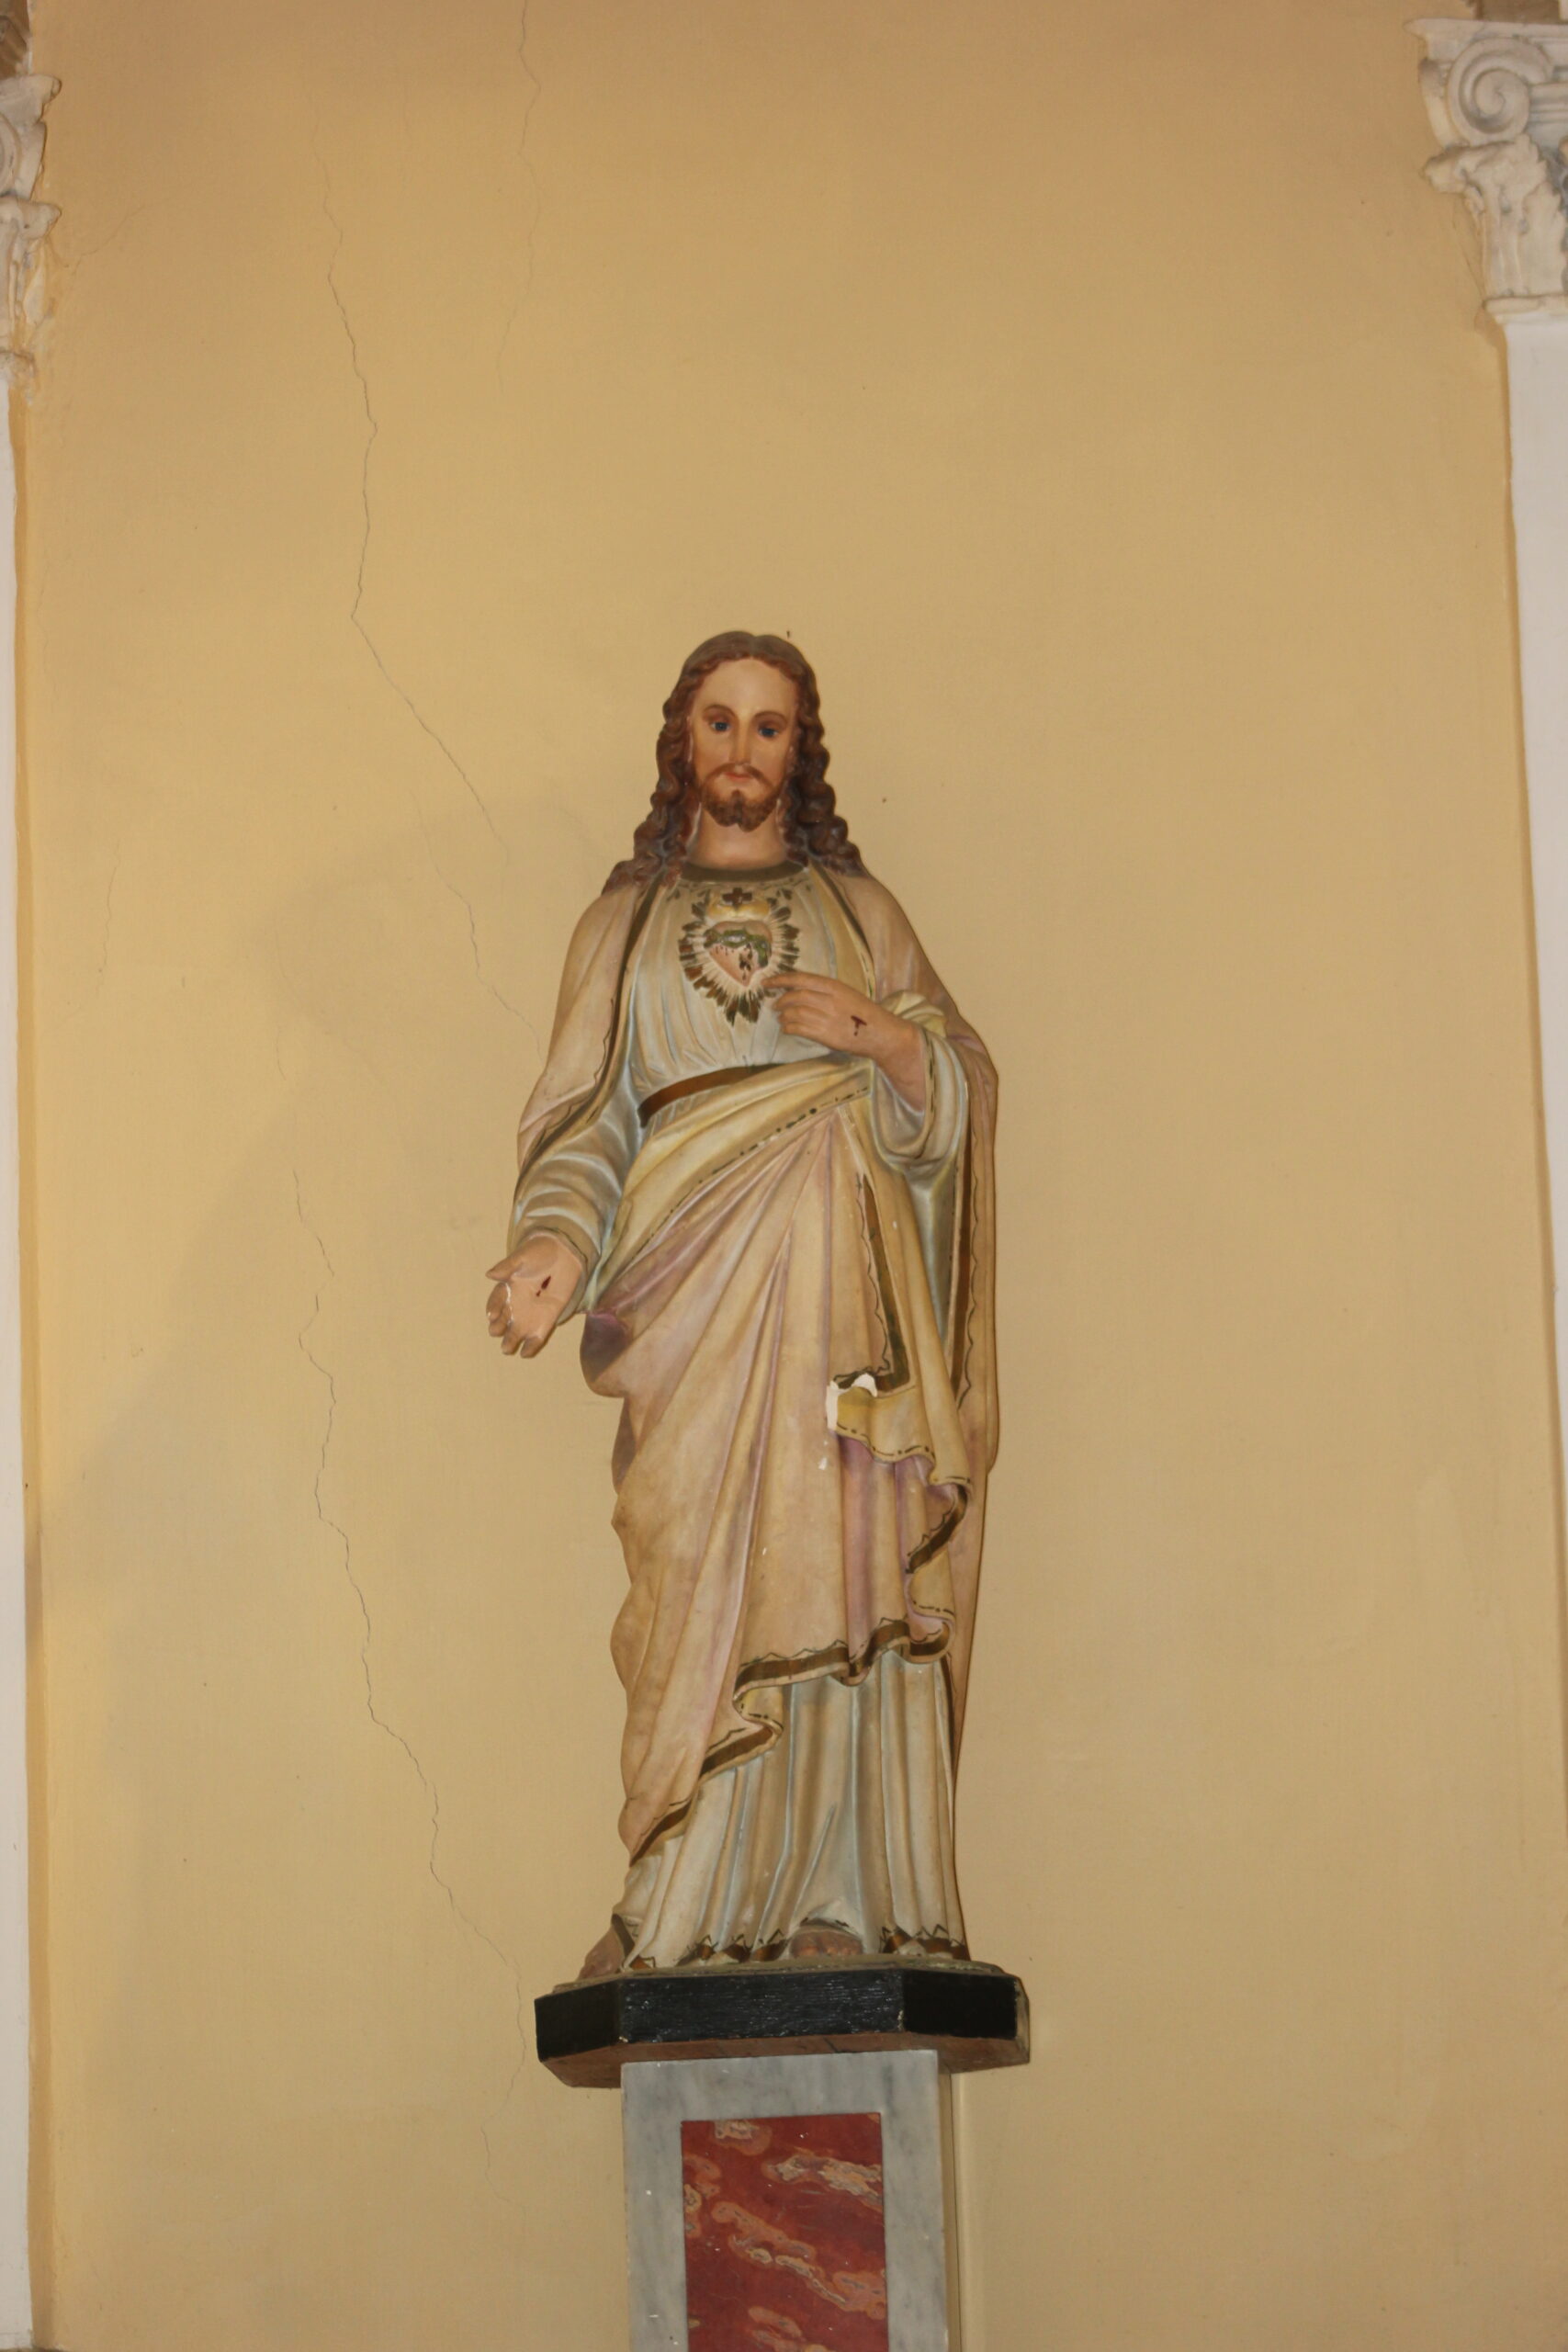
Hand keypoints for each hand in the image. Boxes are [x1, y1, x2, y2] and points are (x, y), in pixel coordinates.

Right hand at [485, 1231, 584, 1357]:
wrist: (564, 1254)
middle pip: (504, 1319)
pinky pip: (537, 1336)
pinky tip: (525, 1353)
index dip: (493, 1308)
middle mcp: (516, 1302)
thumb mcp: (522, 1257)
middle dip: (499, 1327)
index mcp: (507, 1287)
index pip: (496, 1300)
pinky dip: (531, 1345)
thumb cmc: (540, 1253)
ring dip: (511, 1340)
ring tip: (507, 1349)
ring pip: (517, 1330)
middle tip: (495, 1332)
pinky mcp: (547, 1319)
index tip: (491, 1315)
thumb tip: (490, 1275)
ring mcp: (531, 1312)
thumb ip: (507, 1266)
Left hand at [763, 972, 925, 1109]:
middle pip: (795, 996)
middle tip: (775, 1005)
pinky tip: (788, 1028)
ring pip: (794, 1013)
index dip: (780, 979)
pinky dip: (789, 1027)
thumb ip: (825, 990)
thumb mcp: (846, 992)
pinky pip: (799, 1029)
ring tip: (782, 1018)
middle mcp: (829, 1000)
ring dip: (784, 1015)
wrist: (879, 1033)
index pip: (800, 979)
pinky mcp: (825, 1035)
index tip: (766, 982)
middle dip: (781, 1000)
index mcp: (834, 986)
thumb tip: (799, 989)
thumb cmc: (862, 1012)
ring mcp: (826, 1018)